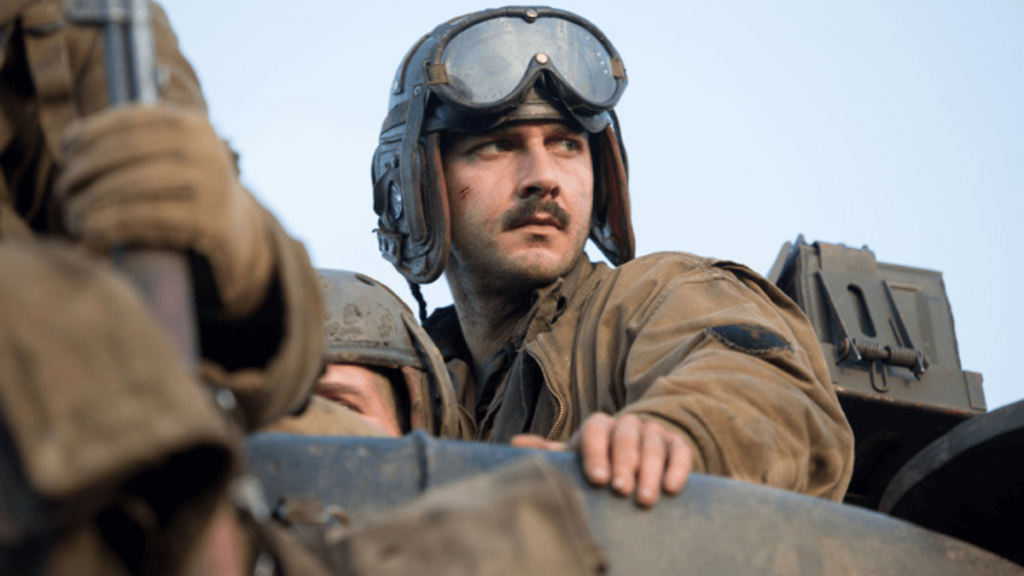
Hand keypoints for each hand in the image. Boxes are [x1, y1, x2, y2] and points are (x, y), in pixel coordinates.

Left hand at [55, 104, 272, 317]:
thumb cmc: (186, 189)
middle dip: (87, 168)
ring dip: (95, 200)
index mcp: (194, 124)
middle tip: (63, 188)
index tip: (65, 149)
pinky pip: (148, 216)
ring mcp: (212, 183)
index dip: (92, 130)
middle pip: (130, 149)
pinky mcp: (209, 219)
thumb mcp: (170, 155)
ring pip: (136, 183)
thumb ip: (134, 141)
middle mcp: (207, 148)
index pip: (134, 117)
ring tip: (72, 214)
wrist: (236, 229)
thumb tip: (70, 144)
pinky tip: (92, 230)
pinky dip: (113, 223)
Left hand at [511, 413, 691, 506]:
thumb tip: (516, 444)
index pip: (595, 431)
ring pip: (652, 445)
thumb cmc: (597, 462)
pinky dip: (677, 468)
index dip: (595, 453)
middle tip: (621, 490)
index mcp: (597, 425)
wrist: (635, 456)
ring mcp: (652, 431)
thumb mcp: (575, 458)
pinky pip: (679, 452)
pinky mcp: (675, 444)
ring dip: (650, 472)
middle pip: (624, 438)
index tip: (597, 479)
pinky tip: (671, 488)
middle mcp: (625, 424)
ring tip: (645, 499)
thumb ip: (550, 454)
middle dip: (623, 464)